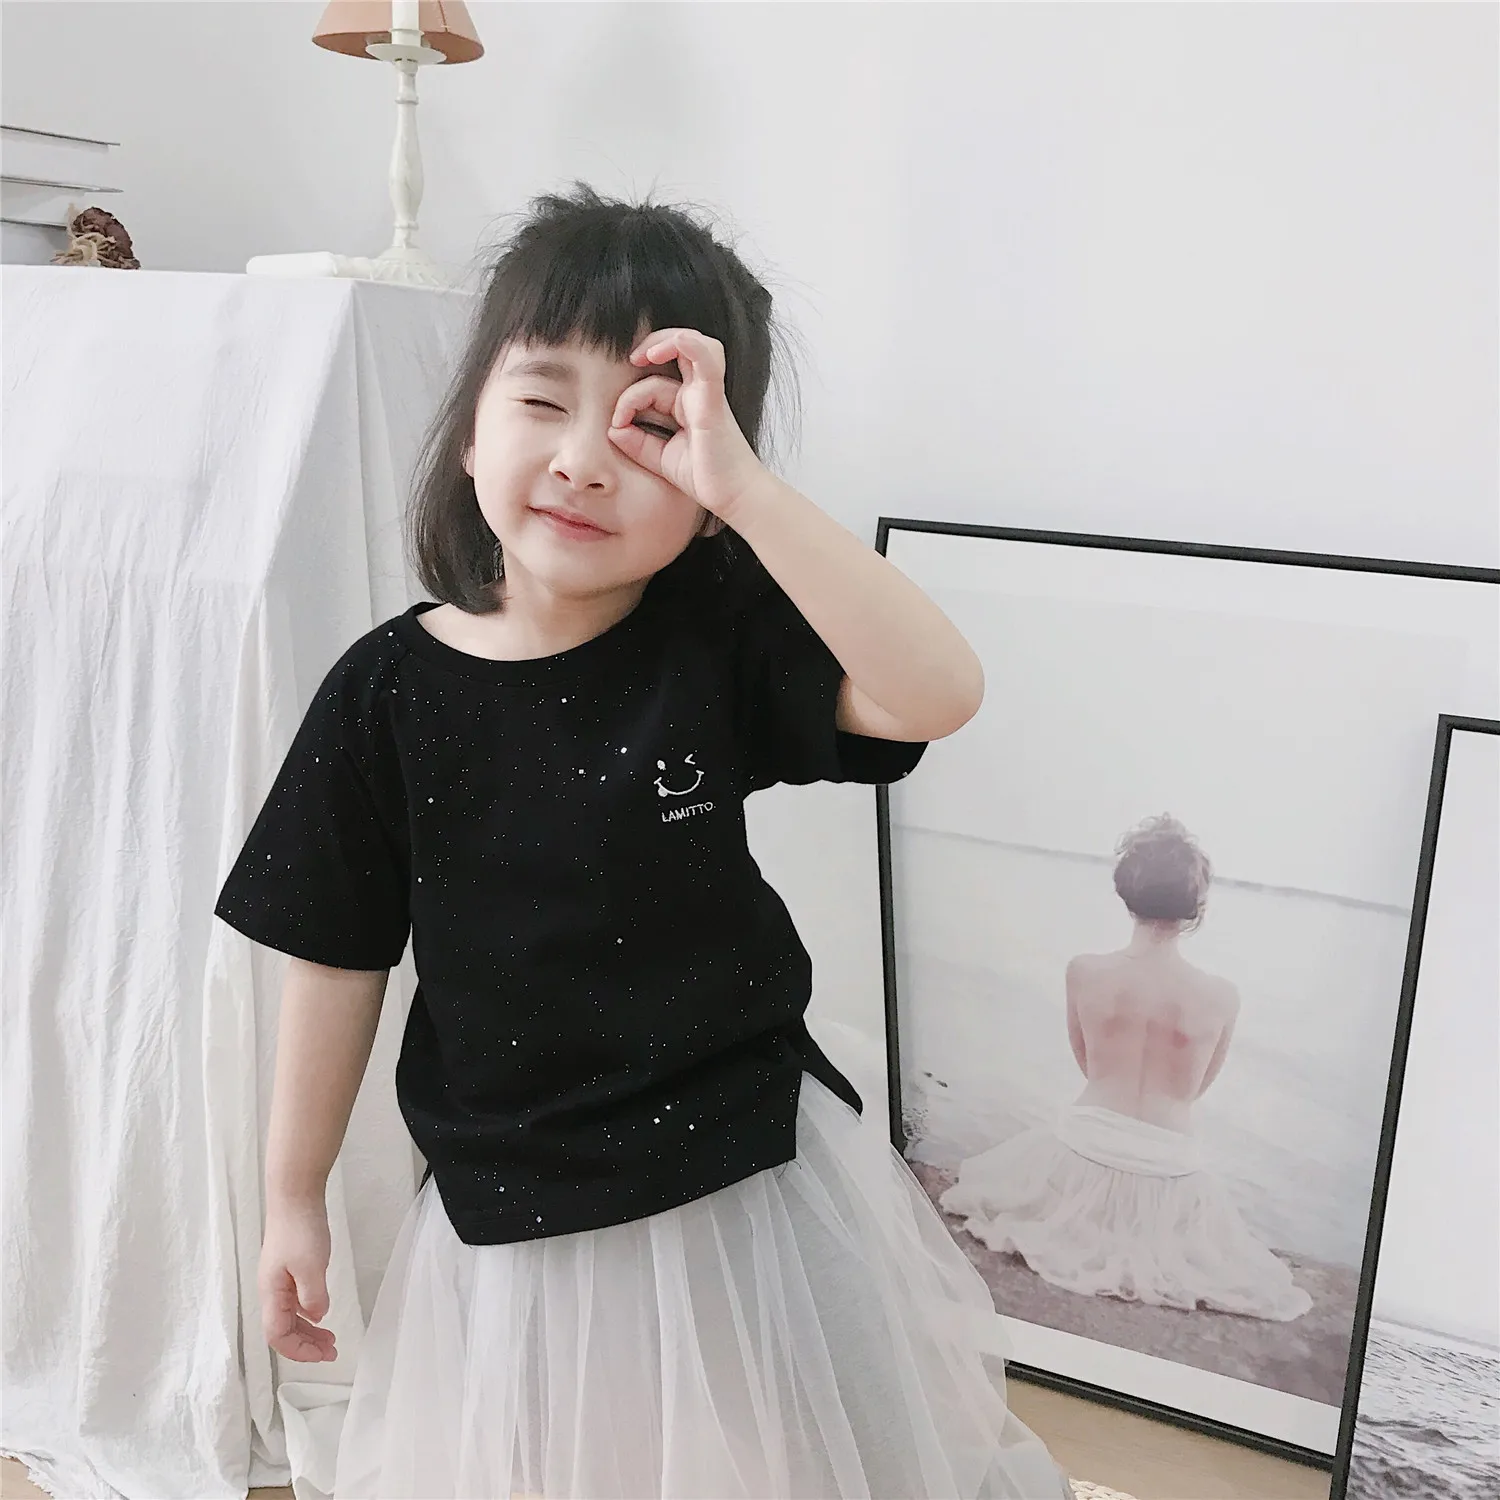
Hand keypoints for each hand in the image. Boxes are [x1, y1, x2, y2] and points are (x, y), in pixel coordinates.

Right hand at [259, 1197, 337, 1362]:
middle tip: (332, 1351)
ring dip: (308, 1331)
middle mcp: (271, 1290)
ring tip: (330, 1339)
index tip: (323, 1355)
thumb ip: (313, 1296)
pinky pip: (294, 1301)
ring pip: (289, 1316)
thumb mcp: (311, 1266)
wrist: (295, 1196)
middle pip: (282, 1330)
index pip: (278, 1336)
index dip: (299, 1351)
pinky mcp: (288, 1268)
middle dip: (305, 1345)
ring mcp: (279, 1279)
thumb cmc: (300, 1229)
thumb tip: (316, 1317)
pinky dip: (308, 1312)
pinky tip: (320, 1312)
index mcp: (271, 1293)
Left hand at [607, 328, 766, 520]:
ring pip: (694, 345)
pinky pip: (707, 361)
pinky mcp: (713, 402)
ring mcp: (708, 394)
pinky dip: (689, 345)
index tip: (617, 423)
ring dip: (667, 340)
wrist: (735, 497)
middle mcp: (699, 394)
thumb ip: (638, 443)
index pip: (655, 382)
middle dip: (653, 344)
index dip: (629, 397)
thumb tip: (612, 429)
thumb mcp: (661, 459)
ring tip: (644, 355)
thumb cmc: (707, 478)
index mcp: (688, 404)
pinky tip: (665, 347)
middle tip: (631, 358)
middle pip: (681, 347)